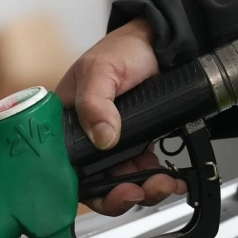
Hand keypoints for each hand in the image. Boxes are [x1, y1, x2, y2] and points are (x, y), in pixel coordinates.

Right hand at [56, 18, 186, 216]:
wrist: (163, 43)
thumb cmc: (123, 48)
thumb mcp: (102, 69)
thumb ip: (95, 102)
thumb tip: (102, 137)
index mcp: (65, 123)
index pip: (67, 169)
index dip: (89, 188)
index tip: (115, 190)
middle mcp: (85, 137)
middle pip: (96, 183)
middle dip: (122, 195)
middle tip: (141, 192)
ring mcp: (112, 143)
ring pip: (122, 182)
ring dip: (145, 189)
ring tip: (163, 183)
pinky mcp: (136, 143)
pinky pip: (142, 172)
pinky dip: (157, 180)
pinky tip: (172, 178)